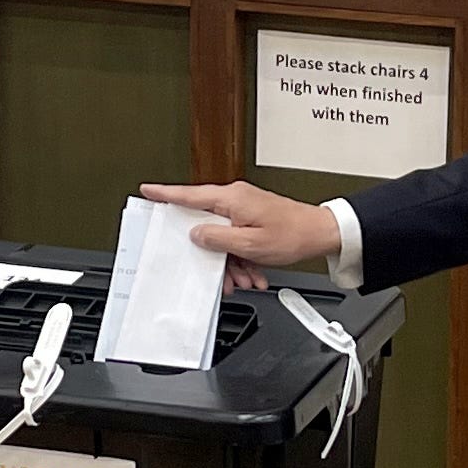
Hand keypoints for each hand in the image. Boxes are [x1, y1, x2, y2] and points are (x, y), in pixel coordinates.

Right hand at [138, 182, 342, 283]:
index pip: (189, 195)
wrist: (320, 234)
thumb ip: (218, 238)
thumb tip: (196, 234)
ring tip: (244, 277)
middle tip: (218, 272)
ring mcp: (245, 209)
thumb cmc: (292, 235)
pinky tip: (253, 272)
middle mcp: (236, 200)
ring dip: (231, 261)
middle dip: (211, 253)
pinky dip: (243, 258)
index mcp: (231, 199)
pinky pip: (237, 240)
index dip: (166, 194)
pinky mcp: (253, 219)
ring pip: (223, 238)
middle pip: (206, 225)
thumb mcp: (249, 243)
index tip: (148, 191)